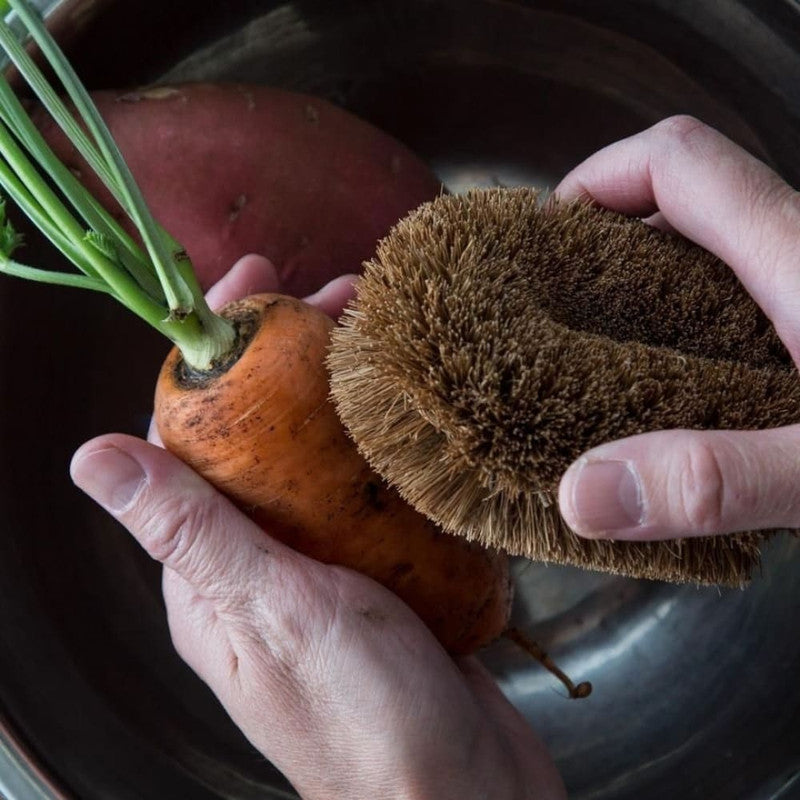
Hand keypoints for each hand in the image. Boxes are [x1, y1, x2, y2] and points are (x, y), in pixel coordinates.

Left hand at [70, 255, 565, 799]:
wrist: (464, 794)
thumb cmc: (364, 721)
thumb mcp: (272, 611)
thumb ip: (191, 534)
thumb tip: (92, 458)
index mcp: (210, 573)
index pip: (189, 440)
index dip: (212, 356)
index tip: (246, 287)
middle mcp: (260, 564)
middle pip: (263, 436)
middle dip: (291, 358)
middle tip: (336, 295)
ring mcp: (327, 567)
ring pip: (323, 456)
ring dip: (346, 390)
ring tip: (381, 333)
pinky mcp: (387, 572)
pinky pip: (376, 489)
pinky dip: (390, 440)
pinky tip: (418, 408)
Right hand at [555, 115, 799, 540]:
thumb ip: (718, 477)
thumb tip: (581, 494)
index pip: (678, 160)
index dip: (600, 177)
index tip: (547, 236)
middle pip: (688, 204)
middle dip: (608, 239)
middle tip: (559, 309)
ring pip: (715, 261)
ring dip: (646, 293)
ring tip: (595, 359)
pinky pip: (743, 313)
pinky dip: (688, 338)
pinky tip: (675, 405)